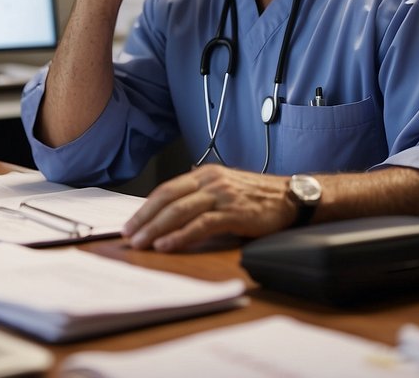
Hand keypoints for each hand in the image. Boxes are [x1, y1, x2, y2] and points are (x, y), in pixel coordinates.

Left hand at [122, 165, 294, 251]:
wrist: (291, 198)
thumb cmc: (256, 197)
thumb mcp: (223, 189)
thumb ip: (199, 197)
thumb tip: (169, 215)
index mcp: (204, 174)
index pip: (166, 189)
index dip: (145, 207)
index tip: (130, 224)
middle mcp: (210, 181)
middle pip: (167, 198)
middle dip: (144, 218)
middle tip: (128, 235)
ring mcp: (222, 195)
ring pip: (179, 210)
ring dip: (156, 228)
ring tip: (141, 243)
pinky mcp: (234, 213)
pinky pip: (201, 225)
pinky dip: (181, 236)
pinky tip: (167, 245)